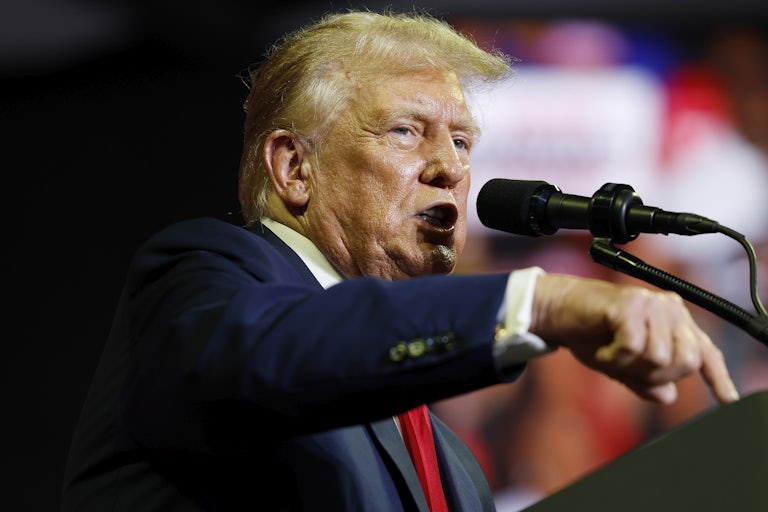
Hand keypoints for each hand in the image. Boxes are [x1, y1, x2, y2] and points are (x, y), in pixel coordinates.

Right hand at [530, 273, 739, 404]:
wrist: (556, 311)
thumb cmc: (587, 334)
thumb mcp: (619, 365)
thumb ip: (644, 379)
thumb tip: (667, 395)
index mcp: (672, 321)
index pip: (703, 351)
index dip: (718, 377)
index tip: (728, 399)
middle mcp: (669, 308)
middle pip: (685, 361)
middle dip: (655, 374)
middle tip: (626, 366)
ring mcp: (652, 304)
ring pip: (661, 357)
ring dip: (630, 366)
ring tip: (610, 354)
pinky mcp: (631, 304)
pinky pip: (635, 347)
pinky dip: (614, 358)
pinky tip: (601, 350)